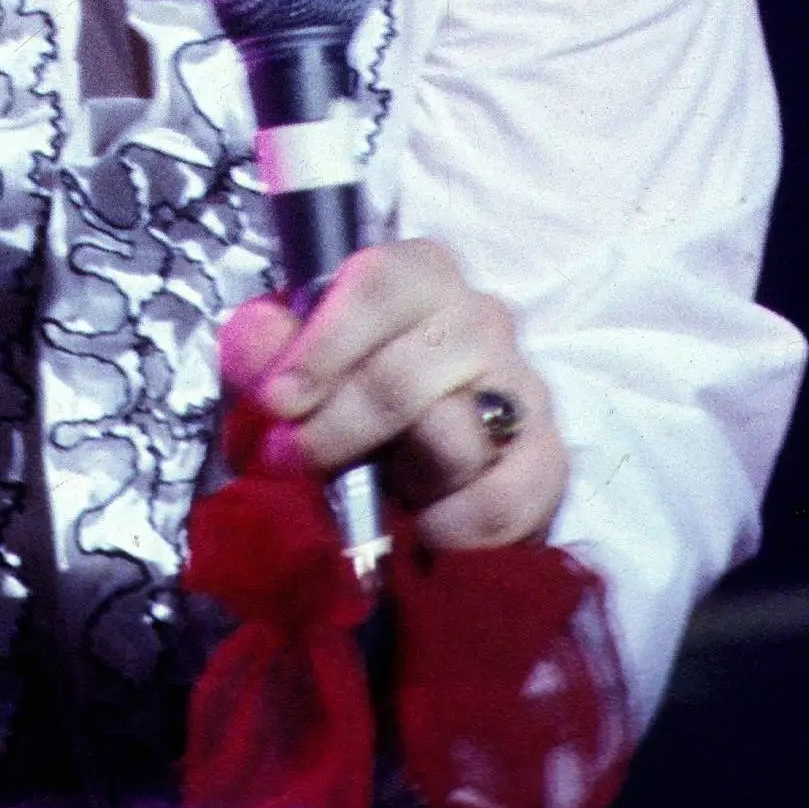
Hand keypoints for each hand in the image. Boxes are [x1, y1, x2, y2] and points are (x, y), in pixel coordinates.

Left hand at [219, 238, 568, 548]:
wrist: (393, 474)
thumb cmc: (334, 399)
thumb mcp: (278, 367)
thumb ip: (260, 346)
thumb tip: (267, 343)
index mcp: (419, 276)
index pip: (383, 283)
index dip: (326, 344)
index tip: (280, 402)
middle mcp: (481, 319)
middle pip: (411, 369)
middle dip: (341, 427)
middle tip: (295, 462)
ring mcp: (522, 388)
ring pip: (459, 437)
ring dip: (399, 477)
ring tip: (376, 490)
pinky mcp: (548, 460)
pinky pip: (506, 497)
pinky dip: (455, 525)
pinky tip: (423, 530)